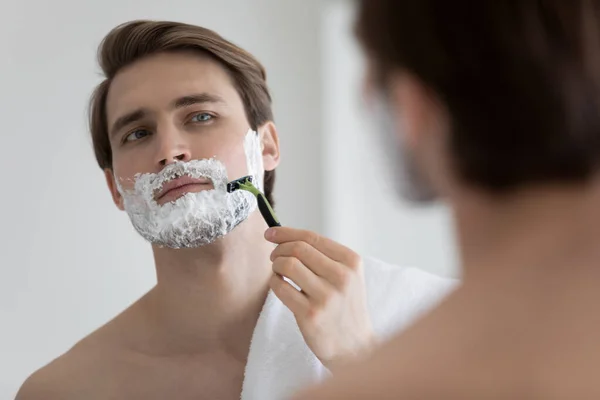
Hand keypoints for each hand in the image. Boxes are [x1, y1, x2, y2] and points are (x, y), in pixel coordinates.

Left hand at [264, 227, 376, 371]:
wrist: (354, 346)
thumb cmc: (345, 307)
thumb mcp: (347, 276)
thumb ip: (323, 256)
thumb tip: (285, 236)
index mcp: (351, 262)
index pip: (312, 238)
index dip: (286, 232)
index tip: (271, 232)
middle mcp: (341, 276)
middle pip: (298, 248)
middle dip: (279, 249)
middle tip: (274, 256)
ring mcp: (326, 296)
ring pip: (288, 265)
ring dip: (276, 265)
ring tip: (278, 272)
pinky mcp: (311, 314)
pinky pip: (281, 288)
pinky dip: (274, 283)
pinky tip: (280, 286)